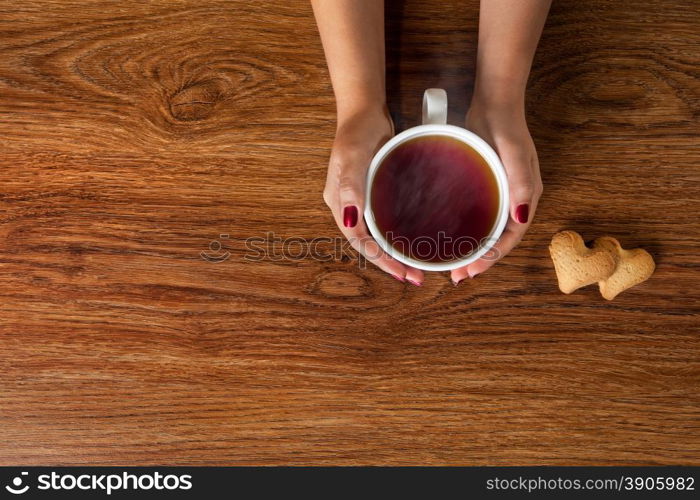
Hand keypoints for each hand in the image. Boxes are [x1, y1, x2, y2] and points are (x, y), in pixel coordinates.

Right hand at [323, 107, 424, 285]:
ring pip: (376, 235)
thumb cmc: (357, 130)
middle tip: (414, 277)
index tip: (401, 271)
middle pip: (367, 244)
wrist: (364, 110)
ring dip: (394, 252)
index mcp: (339, 202)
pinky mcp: (373, 192)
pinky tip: (414, 240)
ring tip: (416, 266)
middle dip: (388, 263)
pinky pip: (384, 221)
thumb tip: (350, 218)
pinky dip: (397, 234)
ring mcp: (360, 200)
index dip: (379, 259)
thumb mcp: (353, 154)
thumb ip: (350, 184)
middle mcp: (348, 205)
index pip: (358, 240)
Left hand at [450, 98, 542, 283]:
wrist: (495, 102)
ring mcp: (501, 192)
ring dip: (473, 247)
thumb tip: (522, 218)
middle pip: (499, 238)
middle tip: (457, 275)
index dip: (493, 257)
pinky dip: (466, 228)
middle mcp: (516, 199)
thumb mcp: (513, 153)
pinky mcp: (486, 184)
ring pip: (488, 228)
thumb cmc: (506, 127)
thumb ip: (520, 183)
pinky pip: (478, 213)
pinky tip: (448, 233)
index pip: (511, 237)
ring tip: (451, 262)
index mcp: (527, 197)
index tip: (471, 271)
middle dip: (481, 259)